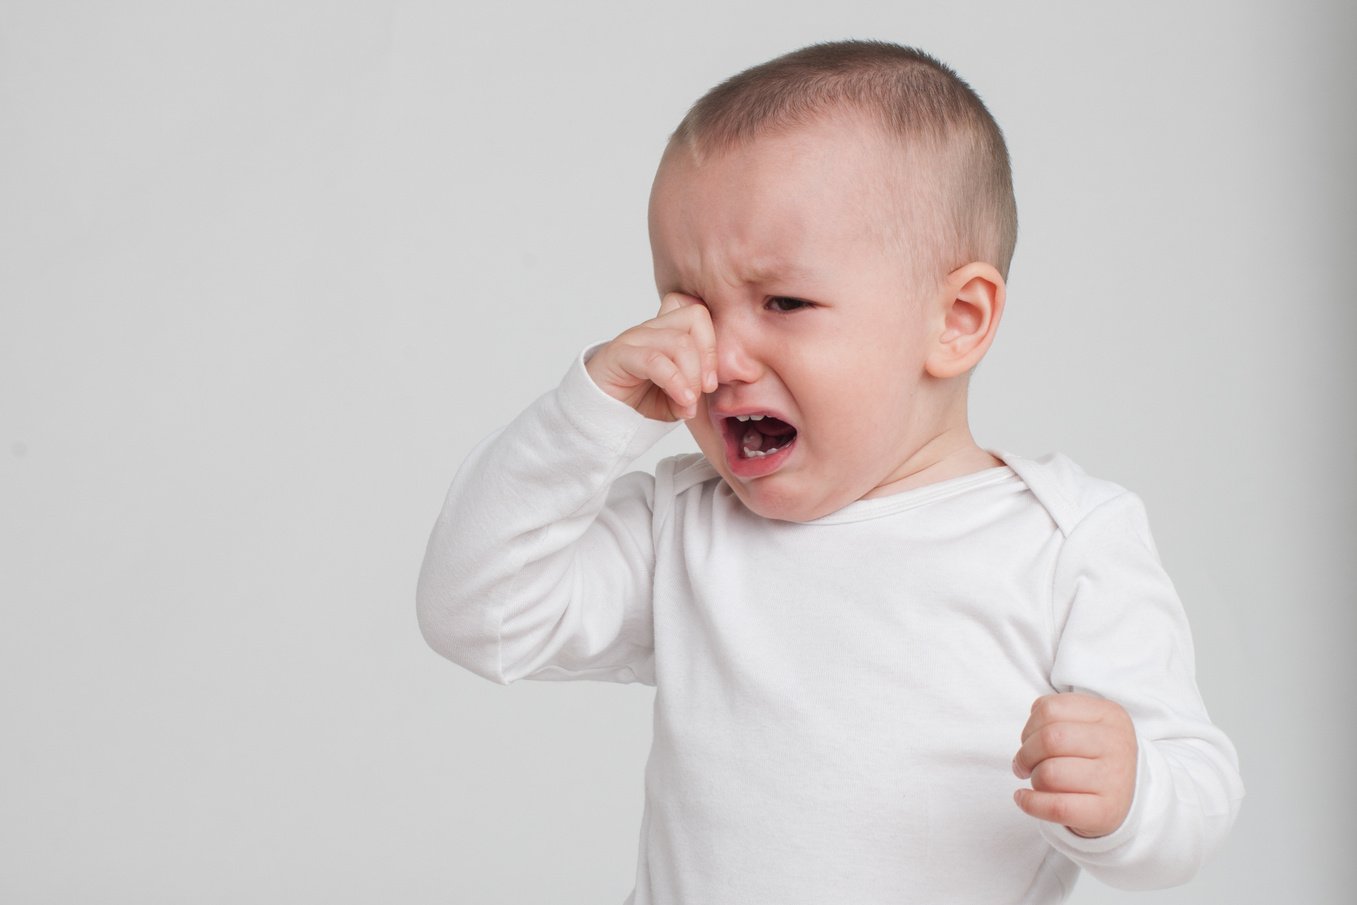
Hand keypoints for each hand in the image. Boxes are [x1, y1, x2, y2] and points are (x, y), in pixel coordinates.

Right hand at [585, 292, 716, 420]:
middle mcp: (652, 329)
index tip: (711, 381)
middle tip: (704, 390)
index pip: (698, 313)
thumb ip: (693, 394)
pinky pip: (654, 360)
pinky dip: (674, 381)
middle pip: (694, 318)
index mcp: (668, 332)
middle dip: (708, 358)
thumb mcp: (676, 401)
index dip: (711, 344)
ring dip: (691, 375)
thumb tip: (698, 399)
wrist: (602, 415)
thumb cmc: (638, 402)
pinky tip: (681, 400)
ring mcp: (635, 338)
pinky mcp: (619, 353)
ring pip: (679, 341)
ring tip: (688, 401)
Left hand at [1012, 692, 1137, 837]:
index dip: (1029, 726)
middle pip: (1050, 740)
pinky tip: (1025, 798)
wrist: (1126, 797)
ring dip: (1034, 779)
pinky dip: (1030, 803)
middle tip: (1024, 764)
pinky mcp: (1106, 812)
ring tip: (1040, 781)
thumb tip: (1026, 738)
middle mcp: (1116, 744)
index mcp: (1109, 715)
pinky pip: (1056, 807)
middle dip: (1026, 754)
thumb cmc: (1094, 755)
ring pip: (1050, 773)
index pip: (1050, 709)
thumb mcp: (1084, 724)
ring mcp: (1114, 779)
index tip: (1029, 740)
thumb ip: (1052, 719)